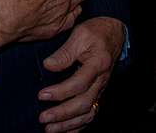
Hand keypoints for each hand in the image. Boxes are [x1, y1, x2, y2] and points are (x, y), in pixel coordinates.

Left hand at [38, 16, 123, 131]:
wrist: (113, 34)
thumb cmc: (96, 32)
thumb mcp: (80, 34)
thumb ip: (64, 52)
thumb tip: (48, 66)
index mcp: (97, 64)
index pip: (79, 84)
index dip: (60, 92)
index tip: (41, 95)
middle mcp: (101, 80)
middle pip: (84, 103)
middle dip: (62, 114)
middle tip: (43, 117)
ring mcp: (100, 89)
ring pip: (88, 113)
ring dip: (68, 124)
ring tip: (49, 129)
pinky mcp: (98, 93)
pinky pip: (91, 113)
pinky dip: (78, 126)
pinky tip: (65, 130)